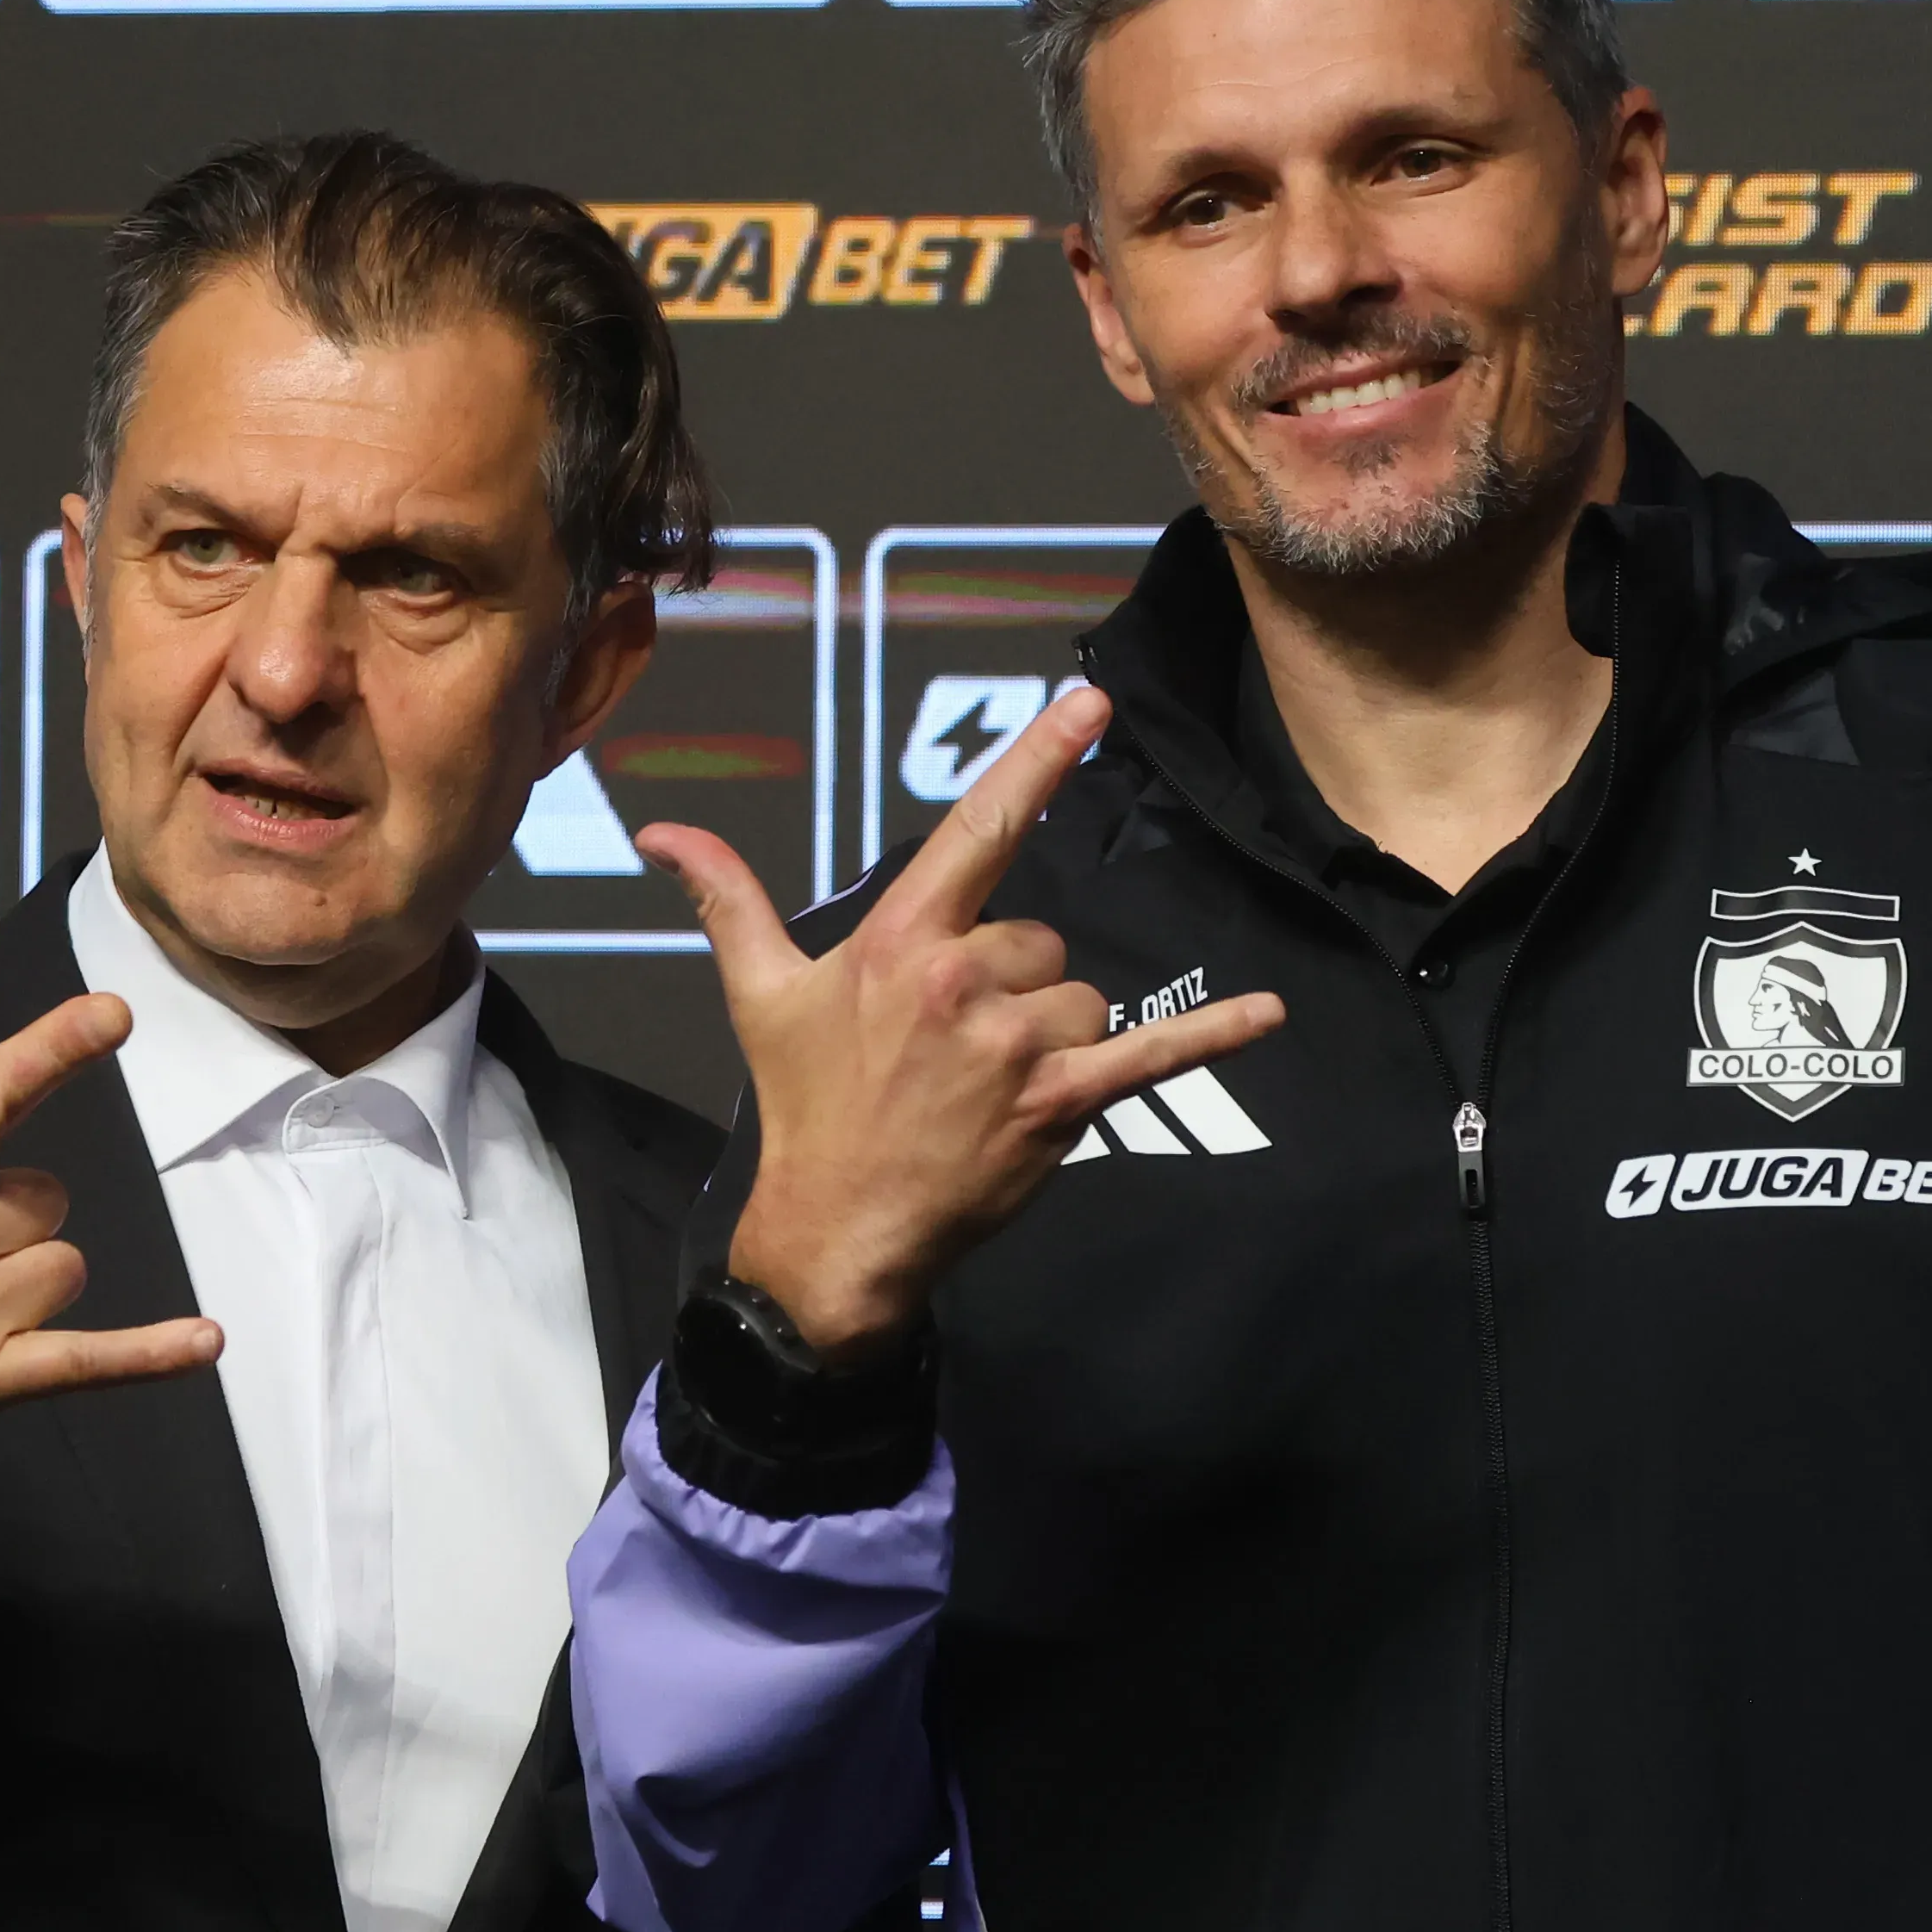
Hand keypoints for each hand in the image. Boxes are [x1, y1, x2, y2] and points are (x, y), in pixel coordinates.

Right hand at [637, 685, 1283, 1364]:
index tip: (1091, 701)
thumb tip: (661, 831)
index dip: (1038, 759)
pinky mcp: (1060, 1102)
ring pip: (1082, 993)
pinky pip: (1151, 1051)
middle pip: (1041, 937)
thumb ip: (727, 899)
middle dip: (1014, 981)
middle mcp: (964, 979)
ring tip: (991, 1083)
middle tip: (954, 1045)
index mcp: (902, 940)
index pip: (979, 828)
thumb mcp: (760, 995)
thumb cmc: (805, 1108)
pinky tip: (1270, 1014)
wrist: (835, 1230)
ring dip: (1054, 1031)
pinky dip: (1212, 1032)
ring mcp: (1016, 1043)